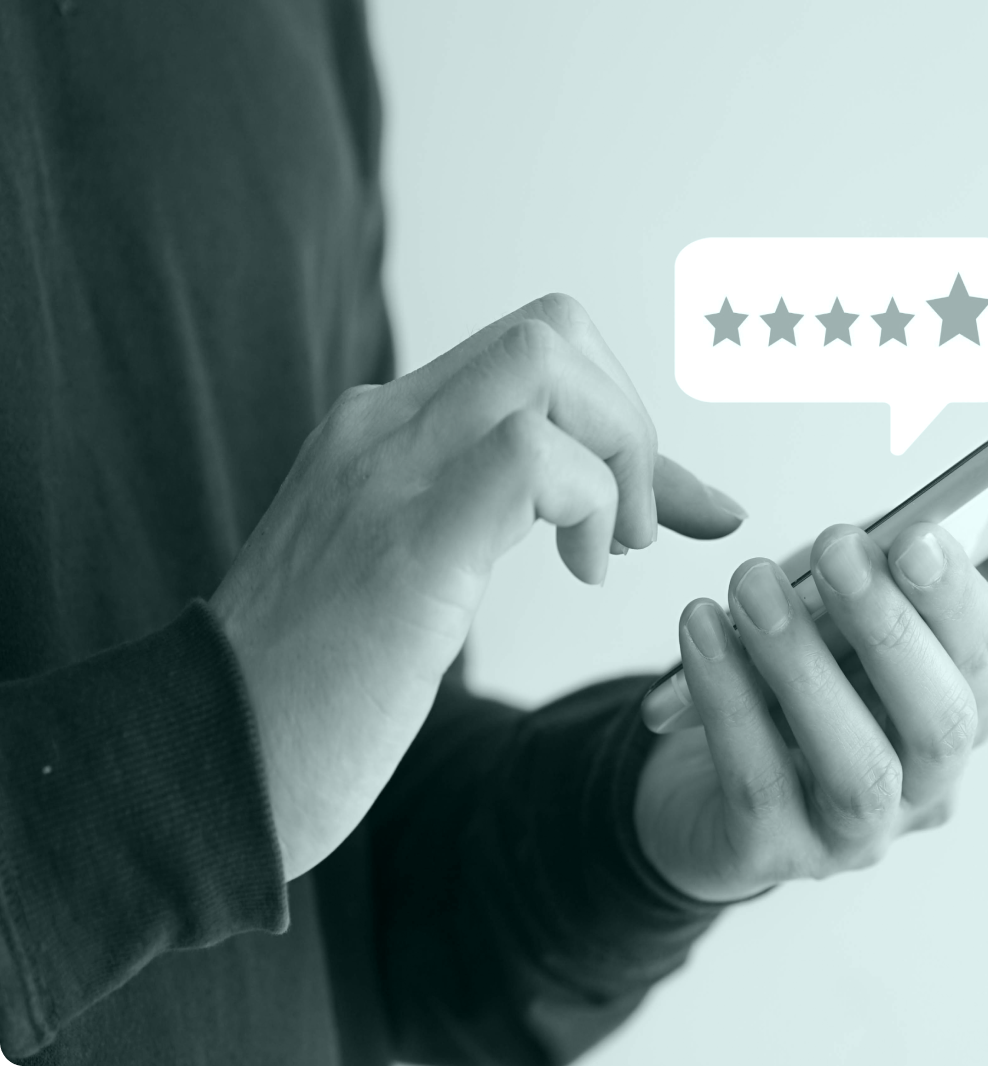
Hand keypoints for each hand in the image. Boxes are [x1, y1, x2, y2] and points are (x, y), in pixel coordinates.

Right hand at [210, 294, 744, 880]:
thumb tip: (670, 505)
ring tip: (608, 548)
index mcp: (381, 431)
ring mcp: (385, 474)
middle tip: (628, 527)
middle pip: (552, 331)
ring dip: (619, 453)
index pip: (532, 347)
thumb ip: (529, 515)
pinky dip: (592, 503)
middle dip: (628, 420)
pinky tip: (581, 571)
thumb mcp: (436, 573)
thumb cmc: (327, 689)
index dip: (613, 409)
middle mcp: (378, 429)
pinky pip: (534, 457)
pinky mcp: (408, 543)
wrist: (206, 766)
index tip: (635, 507)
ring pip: (547, 363)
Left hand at [633, 493, 987, 902]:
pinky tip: (701, 631)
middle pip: (942, 724)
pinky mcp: (770, 855)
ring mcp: (852, 834)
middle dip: (893, 630)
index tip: (916, 532)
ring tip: (752, 585)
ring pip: (858, 766)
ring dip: (806, 667)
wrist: (697, 784)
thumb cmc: (799, 683)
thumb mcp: (868, 606)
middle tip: (837, 548)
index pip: (984, 661)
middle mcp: (923, 785)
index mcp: (959, 712)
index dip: (956, 597)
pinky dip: (728, 700)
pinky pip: (758, 783)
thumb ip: (952, 560)